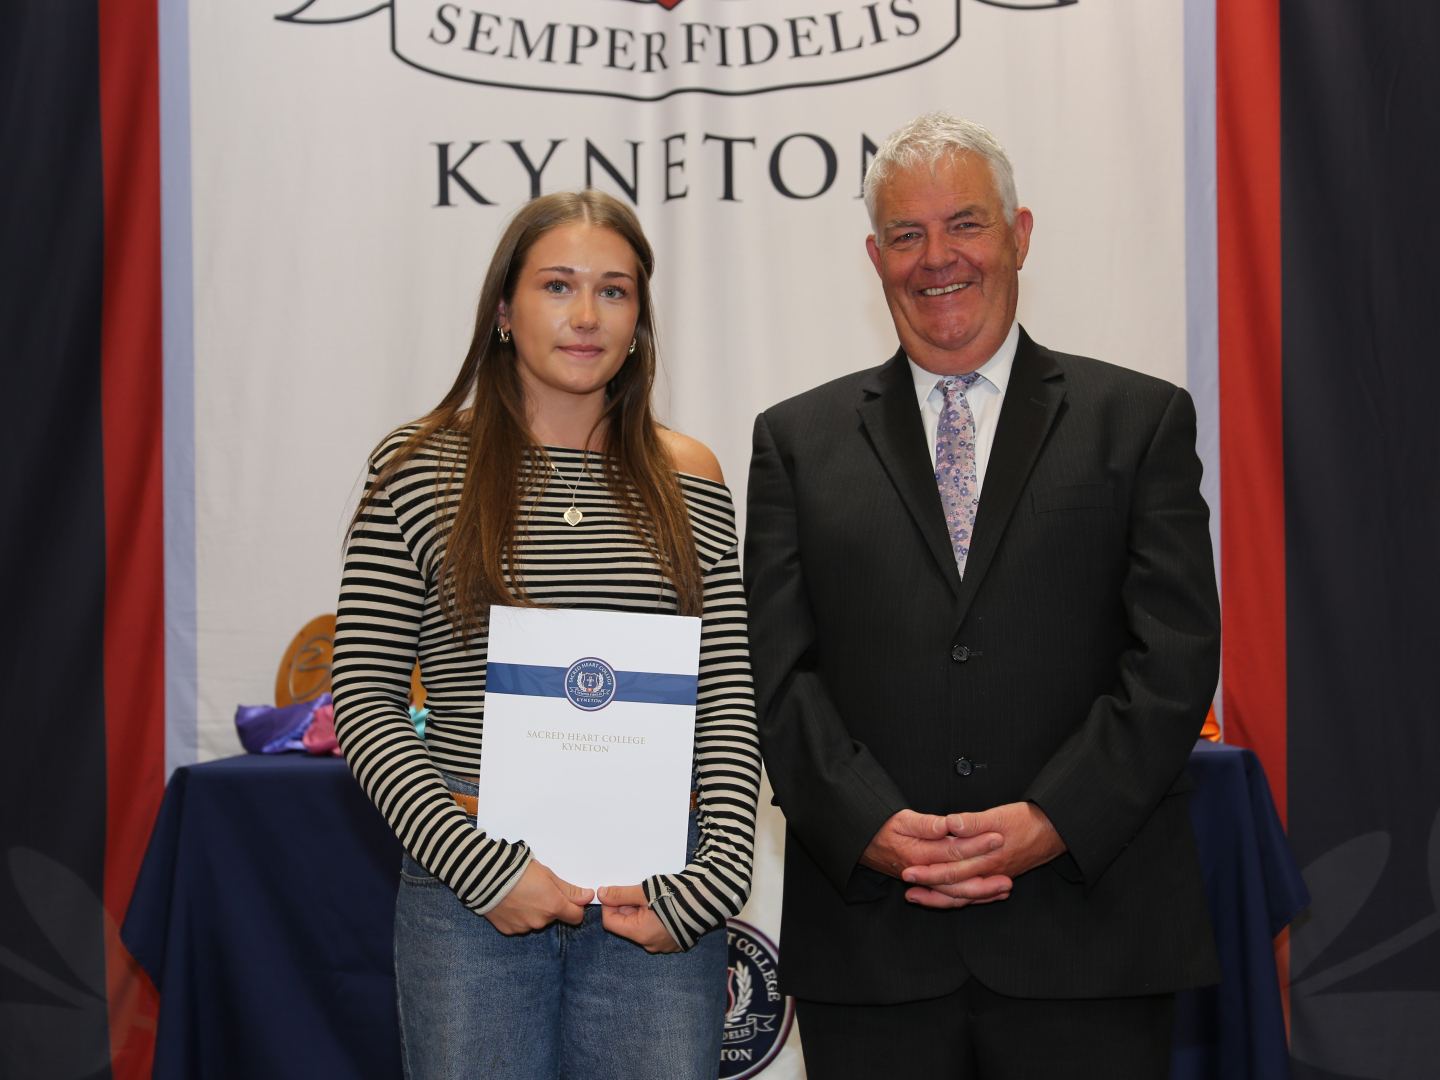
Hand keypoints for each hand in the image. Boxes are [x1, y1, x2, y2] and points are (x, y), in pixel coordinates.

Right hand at [484, 860, 592, 934]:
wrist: (485, 877)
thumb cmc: (518, 871)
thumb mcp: (547, 875)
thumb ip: (568, 890)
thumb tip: (587, 897)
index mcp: (553, 907)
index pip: (575, 917)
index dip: (574, 907)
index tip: (569, 898)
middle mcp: (540, 921)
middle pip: (554, 918)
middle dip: (550, 906)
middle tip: (538, 889)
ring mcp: (523, 927)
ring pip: (536, 921)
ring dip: (533, 911)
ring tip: (521, 894)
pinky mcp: (508, 930)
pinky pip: (520, 925)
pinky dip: (518, 916)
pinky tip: (511, 902)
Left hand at [599, 885, 680, 953]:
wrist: (709, 899)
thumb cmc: (676, 895)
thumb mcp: (644, 891)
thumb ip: (621, 894)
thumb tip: (602, 894)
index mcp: (640, 934)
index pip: (610, 922)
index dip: (610, 905)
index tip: (616, 891)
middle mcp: (650, 944)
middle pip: (627, 924)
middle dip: (628, 906)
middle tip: (638, 891)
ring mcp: (664, 945)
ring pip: (642, 926)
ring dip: (642, 911)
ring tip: (654, 896)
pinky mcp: (675, 941)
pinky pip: (657, 930)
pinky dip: (656, 918)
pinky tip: (665, 905)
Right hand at [860, 809, 1011, 907]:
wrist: (864, 844)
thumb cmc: (881, 828)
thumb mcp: (899, 819)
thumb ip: (924, 824)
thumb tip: (944, 825)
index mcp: (918, 854)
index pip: (953, 850)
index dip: (976, 844)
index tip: (997, 836)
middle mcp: (923, 872)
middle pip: (959, 878)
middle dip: (986, 874)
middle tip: (1010, 872)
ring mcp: (926, 882)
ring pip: (957, 894)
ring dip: (982, 892)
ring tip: (1005, 888)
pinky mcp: (928, 885)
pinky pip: (951, 898)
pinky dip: (971, 898)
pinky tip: (987, 895)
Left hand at [900, 802, 1065, 908]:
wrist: (1056, 830)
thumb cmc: (1028, 820)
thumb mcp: (999, 814)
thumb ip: (973, 821)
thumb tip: (950, 825)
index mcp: (986, 859)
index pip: (950, 871)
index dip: (927, 873)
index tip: (908, 872)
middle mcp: (990, 873)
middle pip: (954, 888)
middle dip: (928, 889)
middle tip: (906, 889)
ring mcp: (996, 878)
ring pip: (965, 896)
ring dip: (940, 898)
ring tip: (919, 897)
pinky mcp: (1001, 877)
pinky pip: (977, 895)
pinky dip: (961, 899)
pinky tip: (950, 899)